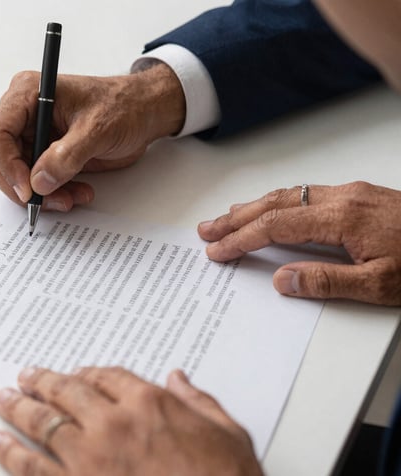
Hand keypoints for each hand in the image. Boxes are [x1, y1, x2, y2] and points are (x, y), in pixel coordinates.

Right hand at [0, 61, 184, 211]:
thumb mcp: (97, 129)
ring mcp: (31, 135)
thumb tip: (39, 181)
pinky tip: (76, 192)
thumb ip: (67, 156)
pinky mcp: (42, 153)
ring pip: (16, 176)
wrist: (142, 113)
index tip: (29, 189)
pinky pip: (34, 182)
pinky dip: (51, 194)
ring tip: (72, 198)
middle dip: (24, 186)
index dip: (7, 165)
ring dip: (41, 194)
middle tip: (50, 200)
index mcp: (27, 94)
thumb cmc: (122, 107)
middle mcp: (23, 114)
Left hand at [0, 367, 261, 475]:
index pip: (108, 376)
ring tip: (3, 398)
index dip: (89, 373)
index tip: (78, 373)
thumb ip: (199, 402)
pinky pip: (33, 468)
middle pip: (67, 392)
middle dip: (42, 381)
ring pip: (43, 423)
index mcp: (149, 404)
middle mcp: (113, 424)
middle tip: (26, 376)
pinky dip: (11, 453)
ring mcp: (90, 459)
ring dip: (19, 408)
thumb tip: (180, 379)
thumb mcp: (228, 435)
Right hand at [198, 181, 400, 304]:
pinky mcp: (360, 195)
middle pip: (274, 203)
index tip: (217, 250)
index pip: (275, 226)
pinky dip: (277, 201)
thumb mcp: (382, 284)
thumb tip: (283, 280)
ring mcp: (350, 193)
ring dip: (253, 206)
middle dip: (235, 217)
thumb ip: (328, 281)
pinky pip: (304, 193)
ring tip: (226, 217)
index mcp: (341, 218)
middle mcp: (341, 197)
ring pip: (287, 194)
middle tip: (207, 229)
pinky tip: (272, 207)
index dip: (241, 238)